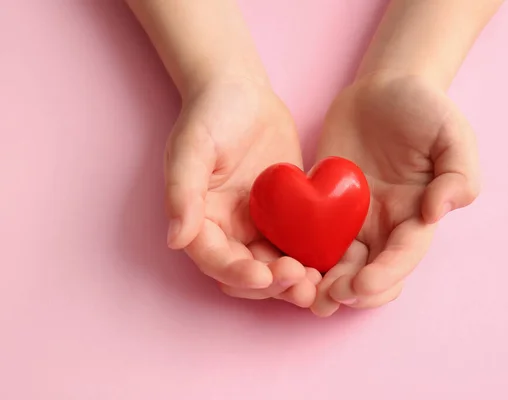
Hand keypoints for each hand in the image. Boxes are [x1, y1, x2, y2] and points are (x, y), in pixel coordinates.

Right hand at [166, 77, 320, 307]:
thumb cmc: (211, 114)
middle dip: (271, 284)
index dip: (237, 274)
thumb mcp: (191, 147)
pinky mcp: (286, 216)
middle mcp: (228, 230)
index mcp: (201, 220)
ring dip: (293, 280)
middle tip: (299, 283)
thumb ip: (183, 191)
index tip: (263, 275)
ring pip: (275, 265)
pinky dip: (311, 257)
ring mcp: (259, 224)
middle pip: (248, 272)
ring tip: (317, 282)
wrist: (243, 91)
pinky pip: (298, 243)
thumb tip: (176, 238)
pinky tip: (330, 260)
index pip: (215, 260)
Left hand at [311, 74, 479, 316]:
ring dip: (322, 283)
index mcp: (415, 216)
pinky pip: (308, 235)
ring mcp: (350, 217)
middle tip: (328, 297)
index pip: (402, 255)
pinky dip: (299, 254)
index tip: (362, 286)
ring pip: (337, 263)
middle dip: (351, 291)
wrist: (384, 88)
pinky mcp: (322, 204)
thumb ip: (459, 173)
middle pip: (369, 271)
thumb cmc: (424, 109)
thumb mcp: (452, 134)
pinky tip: (282, 262)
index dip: (384, 275)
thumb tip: (439, 212)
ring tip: (303, 293)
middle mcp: (383, 225)